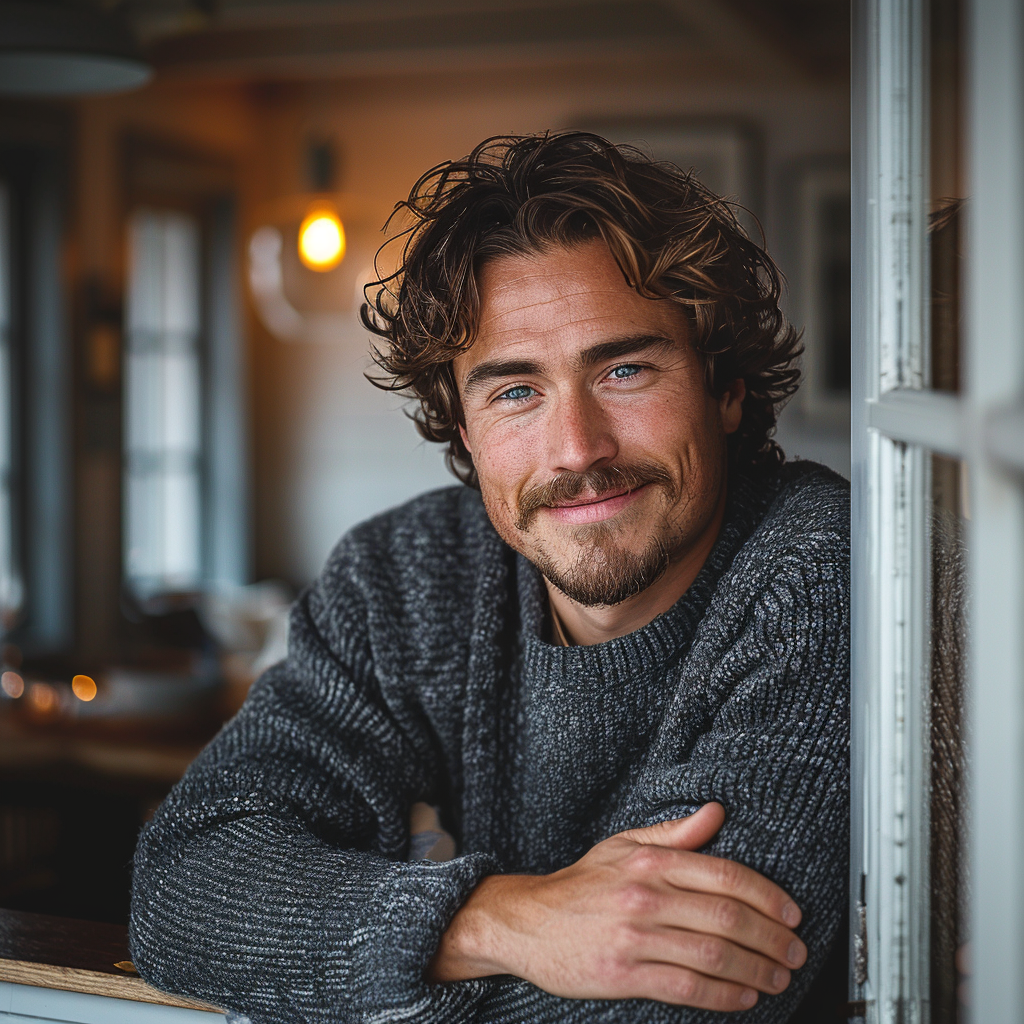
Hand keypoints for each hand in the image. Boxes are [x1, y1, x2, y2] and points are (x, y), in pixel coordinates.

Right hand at [429, 803, 805, 1011]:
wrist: (527, 922)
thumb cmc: (580, 885)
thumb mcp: (623, 845)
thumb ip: (674, 833)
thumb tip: (717, 813)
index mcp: (650, 861)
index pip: (724, 874)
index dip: (767, 895)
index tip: (792, 912)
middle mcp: (645, 895)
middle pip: (727, 917)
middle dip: (772, 937)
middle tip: (796, 950)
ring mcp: (634, 936)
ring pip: (713, 954)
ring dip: (757, 969)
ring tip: (779, 976)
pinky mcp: (623, 973)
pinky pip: (687, 987)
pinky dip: (724, 994)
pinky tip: (745, 996)